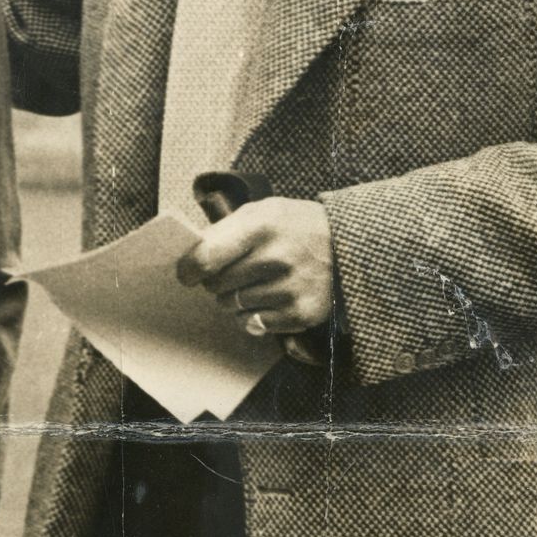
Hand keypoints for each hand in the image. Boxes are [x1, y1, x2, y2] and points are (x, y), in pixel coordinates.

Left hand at [177, 195, 335, 334]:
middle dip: (218, 281)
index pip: (206, 257)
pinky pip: (252, 325)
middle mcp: (277, 257)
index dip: (189, 269)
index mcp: (262, 225)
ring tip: (258, 282)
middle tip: (236, 272)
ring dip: (236, 299)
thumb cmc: (295, 227)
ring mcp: (291, 288)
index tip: (188, 274)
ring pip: (232, 307)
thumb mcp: (263, 211)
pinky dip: (253, 316)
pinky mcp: (300, 313)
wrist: (348, 245)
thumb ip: (224, 231)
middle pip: (216, 285)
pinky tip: (270, 298)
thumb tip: (188, 258)